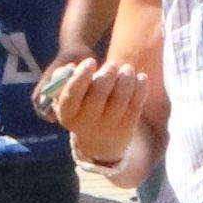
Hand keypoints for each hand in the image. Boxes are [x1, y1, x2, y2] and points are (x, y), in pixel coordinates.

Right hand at [36, 54, 151, 161]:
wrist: (99, 141)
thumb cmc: (81, 106)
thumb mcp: (67, 95)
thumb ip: (62, 77)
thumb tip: (71, 68)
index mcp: (67, 113)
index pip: (72, 95)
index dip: (81, 77)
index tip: (91, 61)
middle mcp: (86, 122)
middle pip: (97, 97)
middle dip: (107, 76)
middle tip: (113, 64)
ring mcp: (107, 127)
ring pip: (119, 100)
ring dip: (126, 79)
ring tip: (127, 69)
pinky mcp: (126, 128)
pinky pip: (135, 105)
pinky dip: (139, 88)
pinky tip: (140, 77)